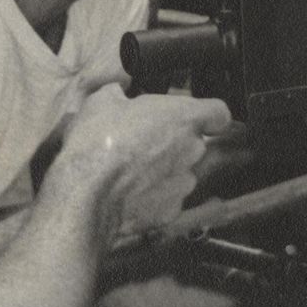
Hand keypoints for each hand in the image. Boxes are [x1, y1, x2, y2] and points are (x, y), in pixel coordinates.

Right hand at [64, 86, 230, 235]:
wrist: (86, 190)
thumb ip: (120, 94)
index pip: (219, 113)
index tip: (194, 117)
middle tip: (144, 141)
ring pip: (182, 173)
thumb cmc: (98, 140)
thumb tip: (118, 93)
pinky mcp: (171, 212)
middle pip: (196, 144)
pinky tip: (129, 194)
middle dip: (175, 143)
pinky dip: (153, 198)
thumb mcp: (102, 100)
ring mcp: (184, 184)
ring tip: (132, 171)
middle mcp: (193, 151)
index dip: (208, 115)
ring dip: (164, 171)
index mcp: (184, 118)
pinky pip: (167, 200)